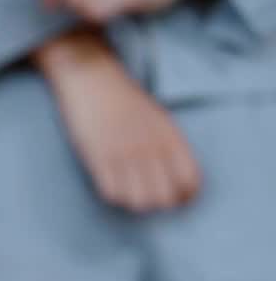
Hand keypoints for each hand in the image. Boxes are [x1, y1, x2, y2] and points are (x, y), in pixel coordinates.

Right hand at [34, 30, 202, 211]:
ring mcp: (124, 153)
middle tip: (147, 195)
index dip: (184, 197)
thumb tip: (178, 183)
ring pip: (139, 202)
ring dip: (133, 202)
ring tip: (127, 190)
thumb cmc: (124, 100)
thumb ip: (170, 147)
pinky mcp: (98, 157)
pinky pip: (111, 194)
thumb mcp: (158, 118)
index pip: (189, 182)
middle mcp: (150, 147)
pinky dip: (112, 195)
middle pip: (164, 198)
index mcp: (169, 136)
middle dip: (157, 204)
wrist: (90, 76)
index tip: (174, 197)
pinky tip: (110, 181)